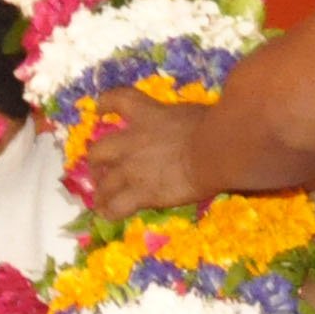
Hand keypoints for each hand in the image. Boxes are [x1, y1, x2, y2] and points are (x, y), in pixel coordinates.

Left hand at [73, 89, 210, 217]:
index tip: (99, 109)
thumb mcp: (191, 113)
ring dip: (101, 193)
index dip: (106, 103)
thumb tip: (186, 126)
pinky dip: (110, 212)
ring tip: (101, 201)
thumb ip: (177, 121)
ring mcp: (133, 169)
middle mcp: (132, 141)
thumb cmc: (216, 125)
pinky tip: (109, 214)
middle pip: (98, 151)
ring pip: (104, 185)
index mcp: (148, 114)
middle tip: (101, 170)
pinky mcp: (142, 194)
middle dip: (96, 162)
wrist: (218, 148)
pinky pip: (117, 207)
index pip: (119, 100)